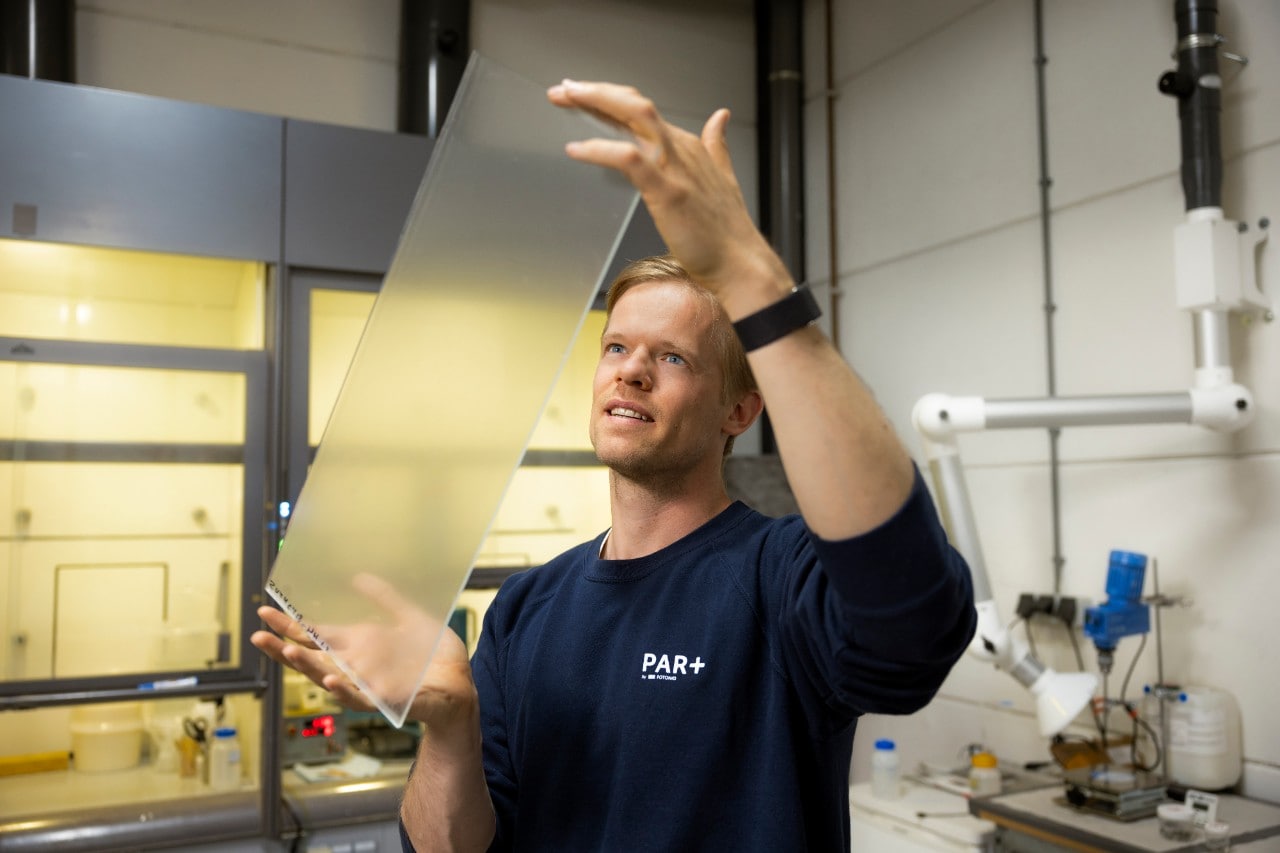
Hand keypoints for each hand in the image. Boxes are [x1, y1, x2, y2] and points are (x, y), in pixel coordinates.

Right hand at [250, 573, 475, 728]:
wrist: (461, 683)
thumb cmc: (434, 657)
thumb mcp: (410, 618)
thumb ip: (386, 599)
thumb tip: (358, 577)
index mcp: (358, 646)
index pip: (317, 635)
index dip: (291, 626)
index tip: (265, 612)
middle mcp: (356, 666)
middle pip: (312, 658)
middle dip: (283, 648)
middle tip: (257, 636)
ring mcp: (368, 685)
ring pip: (329, 678)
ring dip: (307, 667)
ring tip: (287, 652)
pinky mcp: (386, 700)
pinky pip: (360, 698)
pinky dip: (344, 691)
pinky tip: (330, 680)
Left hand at [546, 79, 789, 311]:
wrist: (740, 262)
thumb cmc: (726, 231)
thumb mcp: (722, 176)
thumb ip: (716, 144)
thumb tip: (721, 117)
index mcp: (687, 147)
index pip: (642, 110)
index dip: (609, 97)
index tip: (580, 94)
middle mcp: (680, 149)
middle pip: (635, 104)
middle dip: (595, 92)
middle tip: (562, 89)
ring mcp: (675, 168)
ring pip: (635, 118)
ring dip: (597, 104)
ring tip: (566, 99)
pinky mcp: (668, 192)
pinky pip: (629, 159)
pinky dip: (601, 150)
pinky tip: (577, 149)